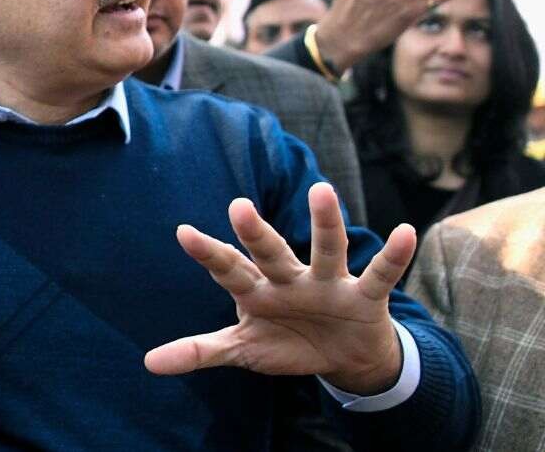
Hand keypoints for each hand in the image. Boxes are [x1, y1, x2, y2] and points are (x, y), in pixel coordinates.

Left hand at [144, 183, 416, 394]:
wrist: (342, 356)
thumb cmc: (285, 342)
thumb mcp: (243, 349)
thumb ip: (200, 351)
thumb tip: (149, 364)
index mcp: (256, 290)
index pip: (228, 269)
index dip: (208, 254)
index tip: (183, 233)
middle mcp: (290, 278)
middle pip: (270, 252)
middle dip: (255, 233)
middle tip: (238, 205)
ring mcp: (329, 283)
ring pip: (325, 250)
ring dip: (325, 223)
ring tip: (323, 190)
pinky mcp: (365, 296)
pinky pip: (382, 274)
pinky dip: (394, 256)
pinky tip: (404, 232)